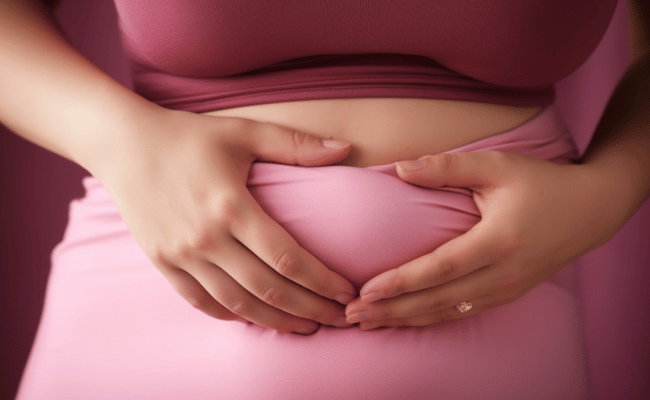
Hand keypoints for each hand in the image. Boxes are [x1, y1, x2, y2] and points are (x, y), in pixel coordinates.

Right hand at [94, 107, 356, 333]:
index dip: (322, 280)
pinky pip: (201, 301)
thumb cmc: (189, 136)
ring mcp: (182, 254)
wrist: (124, 144)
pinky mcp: (163, 262)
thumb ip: (295, 144)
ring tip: (306, 327)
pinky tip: (255, 317)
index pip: (287, 258)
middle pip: (268, 289)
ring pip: (237, 303)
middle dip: (310, 308)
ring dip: (276, 320)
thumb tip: (345, 148)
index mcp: (231, 206)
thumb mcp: (244, 131)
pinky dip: (231, 315)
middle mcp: (206, 238)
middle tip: (340, 318)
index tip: (348, 292)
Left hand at [345, 151, 622, 328]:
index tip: (366, 291)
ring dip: (406, 320)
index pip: (439, 269)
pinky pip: (462, 313)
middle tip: (352, 315)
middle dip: (392, 311)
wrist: (590, 209)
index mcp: (498, 241)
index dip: (401, 282)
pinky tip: (405, 320)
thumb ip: (447, 167)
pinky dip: (430, 319)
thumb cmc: (540, 182)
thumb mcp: (497, 166)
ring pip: (448, 313)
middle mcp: (503, 273)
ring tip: (369, 323)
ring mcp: (507, 289)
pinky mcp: (508, 295)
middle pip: (438, 300)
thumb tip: (400, 168)